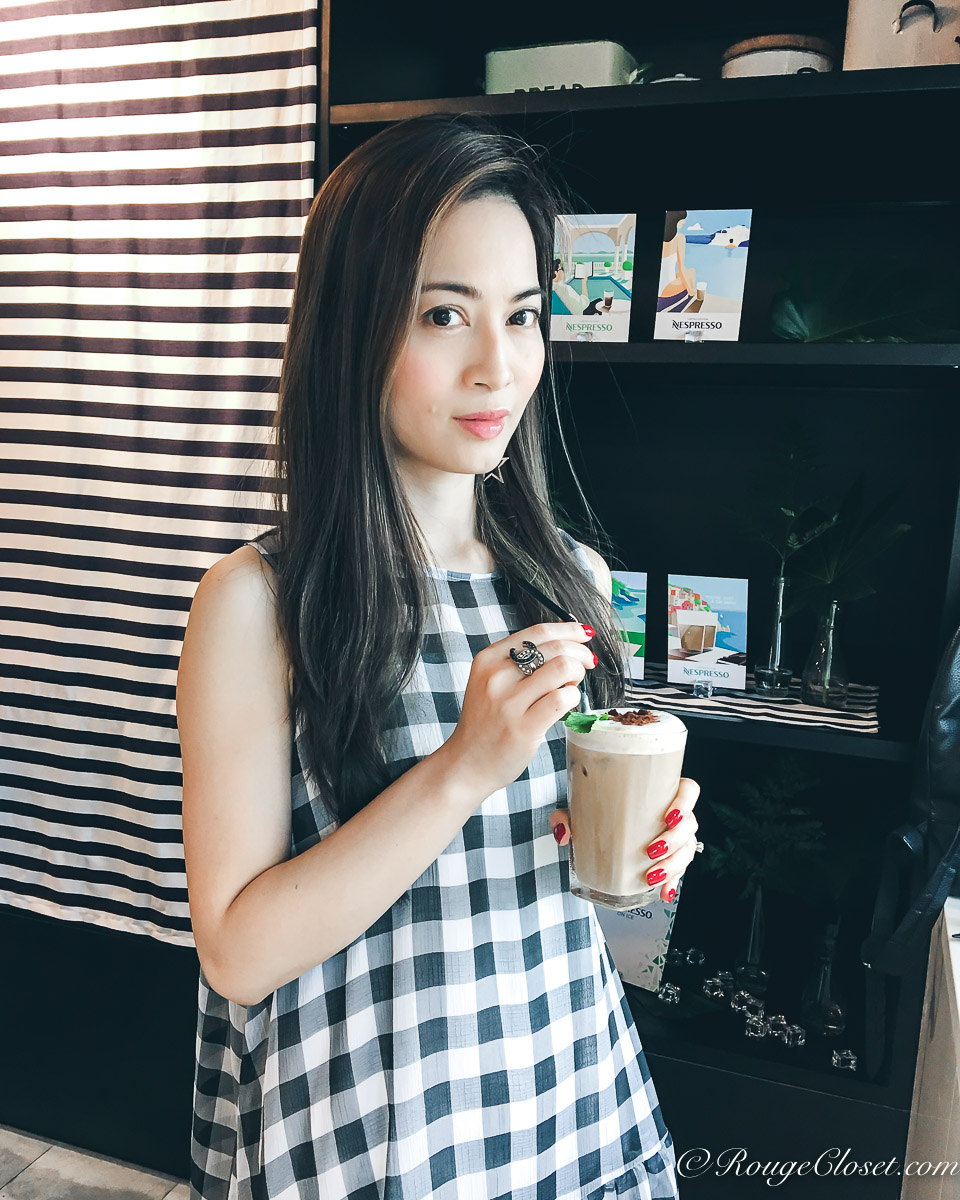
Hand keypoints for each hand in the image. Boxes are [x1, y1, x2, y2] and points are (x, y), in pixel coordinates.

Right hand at [439, 620, 596, 801]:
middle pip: (555, 647)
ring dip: (578, 674)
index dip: (568, 630)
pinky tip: (567, 704)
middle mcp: (496, 676)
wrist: (466, 763)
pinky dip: (573, 697)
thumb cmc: (486, 722)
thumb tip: (566, 642)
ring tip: (572, 685)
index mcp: (488, 659)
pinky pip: (563, 698)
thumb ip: (520, 662)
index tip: (584, 634)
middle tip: (586, 664)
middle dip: (580, 653)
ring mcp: (509, 702)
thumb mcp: (491, 682)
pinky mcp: (524, 727)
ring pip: (563, 668)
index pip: (538, 631)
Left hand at [548, 777, 700, 902]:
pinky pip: (680, 870)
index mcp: (660, 793)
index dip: (685, 802)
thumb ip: (566, 817)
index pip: (688, 790)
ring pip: (687, 849)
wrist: (598, 827)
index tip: (669, 816)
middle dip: (675, 840)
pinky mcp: (670, 858)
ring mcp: (675, 837)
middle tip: (652, 850)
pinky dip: (673, 882)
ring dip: (674, 865)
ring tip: (652, 876)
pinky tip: (665, 892)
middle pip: (690, 824)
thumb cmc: (600, 810)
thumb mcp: (580, 809)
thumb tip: (563, 833)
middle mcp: (674, 814)